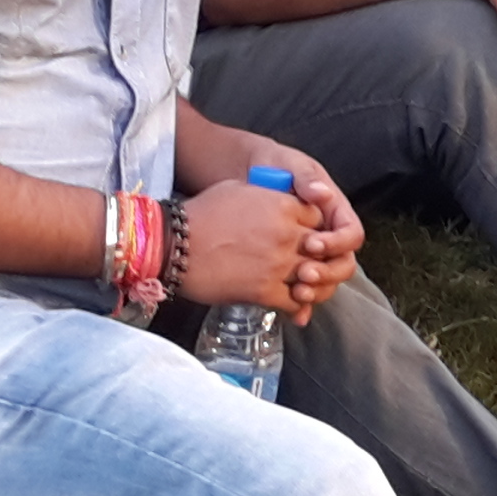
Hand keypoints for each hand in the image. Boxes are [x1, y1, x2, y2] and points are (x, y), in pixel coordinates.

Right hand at [173, 177, 356, 325]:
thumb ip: (269, 195)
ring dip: (314, 284)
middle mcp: (287, 235)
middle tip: (313, 264)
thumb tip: (279, 199)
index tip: (310, 236)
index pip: (320, 218)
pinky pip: (294, 302)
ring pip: (316, 279)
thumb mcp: (240, 190)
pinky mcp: (264, 291)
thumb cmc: (201, 214)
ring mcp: (278, 264)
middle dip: (321, 257)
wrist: (172, 246)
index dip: (317, 228)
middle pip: (324, 249)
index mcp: (284, 206)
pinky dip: (296, 305)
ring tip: (307, 287)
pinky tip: (293, 305)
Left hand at [216, 138, 365, 304]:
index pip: (351, 235)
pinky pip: (303, 290)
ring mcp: (311, 254)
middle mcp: (327, 236)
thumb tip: (322, 194)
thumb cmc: (271, 166)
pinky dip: (301, 305)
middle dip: (327, 273)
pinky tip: (293, 314)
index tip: (314, 244)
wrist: (242, 176)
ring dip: (317, 291)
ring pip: (327, 281)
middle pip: (343, 264)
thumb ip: (306, 179)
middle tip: (304, 274)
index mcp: (334, 213)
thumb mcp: (290, 165)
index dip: (337, 244)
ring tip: (297, 292)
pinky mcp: (291, 267)